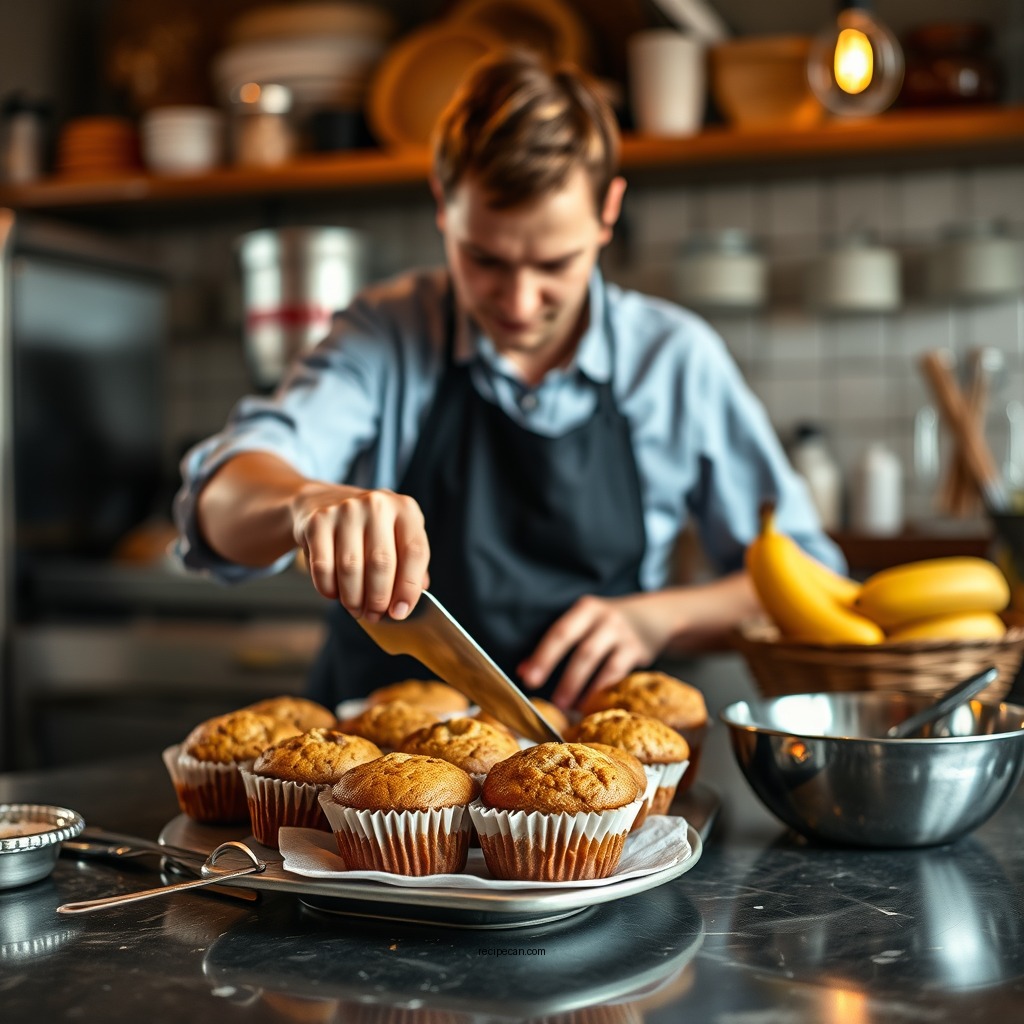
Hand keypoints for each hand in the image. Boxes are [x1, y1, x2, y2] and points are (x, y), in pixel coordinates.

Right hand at [292, 487, 429, 622]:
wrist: (323, 502)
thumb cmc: (369, 528)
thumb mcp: (397, 535)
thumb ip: (410, 566)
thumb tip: (406, 604)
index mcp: (405, 510)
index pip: (414, 552)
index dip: (409, 587)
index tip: (400, 612)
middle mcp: (377, 505)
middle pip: (381, 563)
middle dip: (378, 599)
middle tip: (374, 615)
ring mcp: (346, 510)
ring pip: (351, 568)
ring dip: (353, 598)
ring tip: (356, 609)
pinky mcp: (318, 522)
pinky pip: (323, 567)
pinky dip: (329, 588)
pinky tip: (334, 593)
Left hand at [517, 594, 665, 708]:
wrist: (653, 616)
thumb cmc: (605, 624)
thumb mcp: (583, 624)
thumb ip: (555, 644)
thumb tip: (523, 670)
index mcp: (585, 610)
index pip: (559, 633)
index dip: (543, 656)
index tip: (527, 678)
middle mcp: (604, 618)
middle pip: (581, 649)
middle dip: (564, 677)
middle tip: (550, 702)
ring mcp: (623, 634)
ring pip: (599, 663)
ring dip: (582, 687)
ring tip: (567, 707)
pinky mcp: (637, 650)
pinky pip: (617, 673)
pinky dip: (602, 691)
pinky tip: (589, 705)